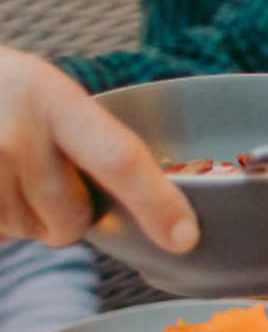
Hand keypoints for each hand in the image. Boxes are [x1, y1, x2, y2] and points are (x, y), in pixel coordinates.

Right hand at [0, 48, 196, 250]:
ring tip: (0, 169)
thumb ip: (92, 142)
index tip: (185, 237)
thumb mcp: (47, 96)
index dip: (156, 203)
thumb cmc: (0, 94)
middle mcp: (14, 131)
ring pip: (29, 233)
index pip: (118, 158)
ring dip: (23, 217)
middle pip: (72, 220)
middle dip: (67, 215)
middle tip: (40, 173)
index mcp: (52, 97)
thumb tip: (158, 214)